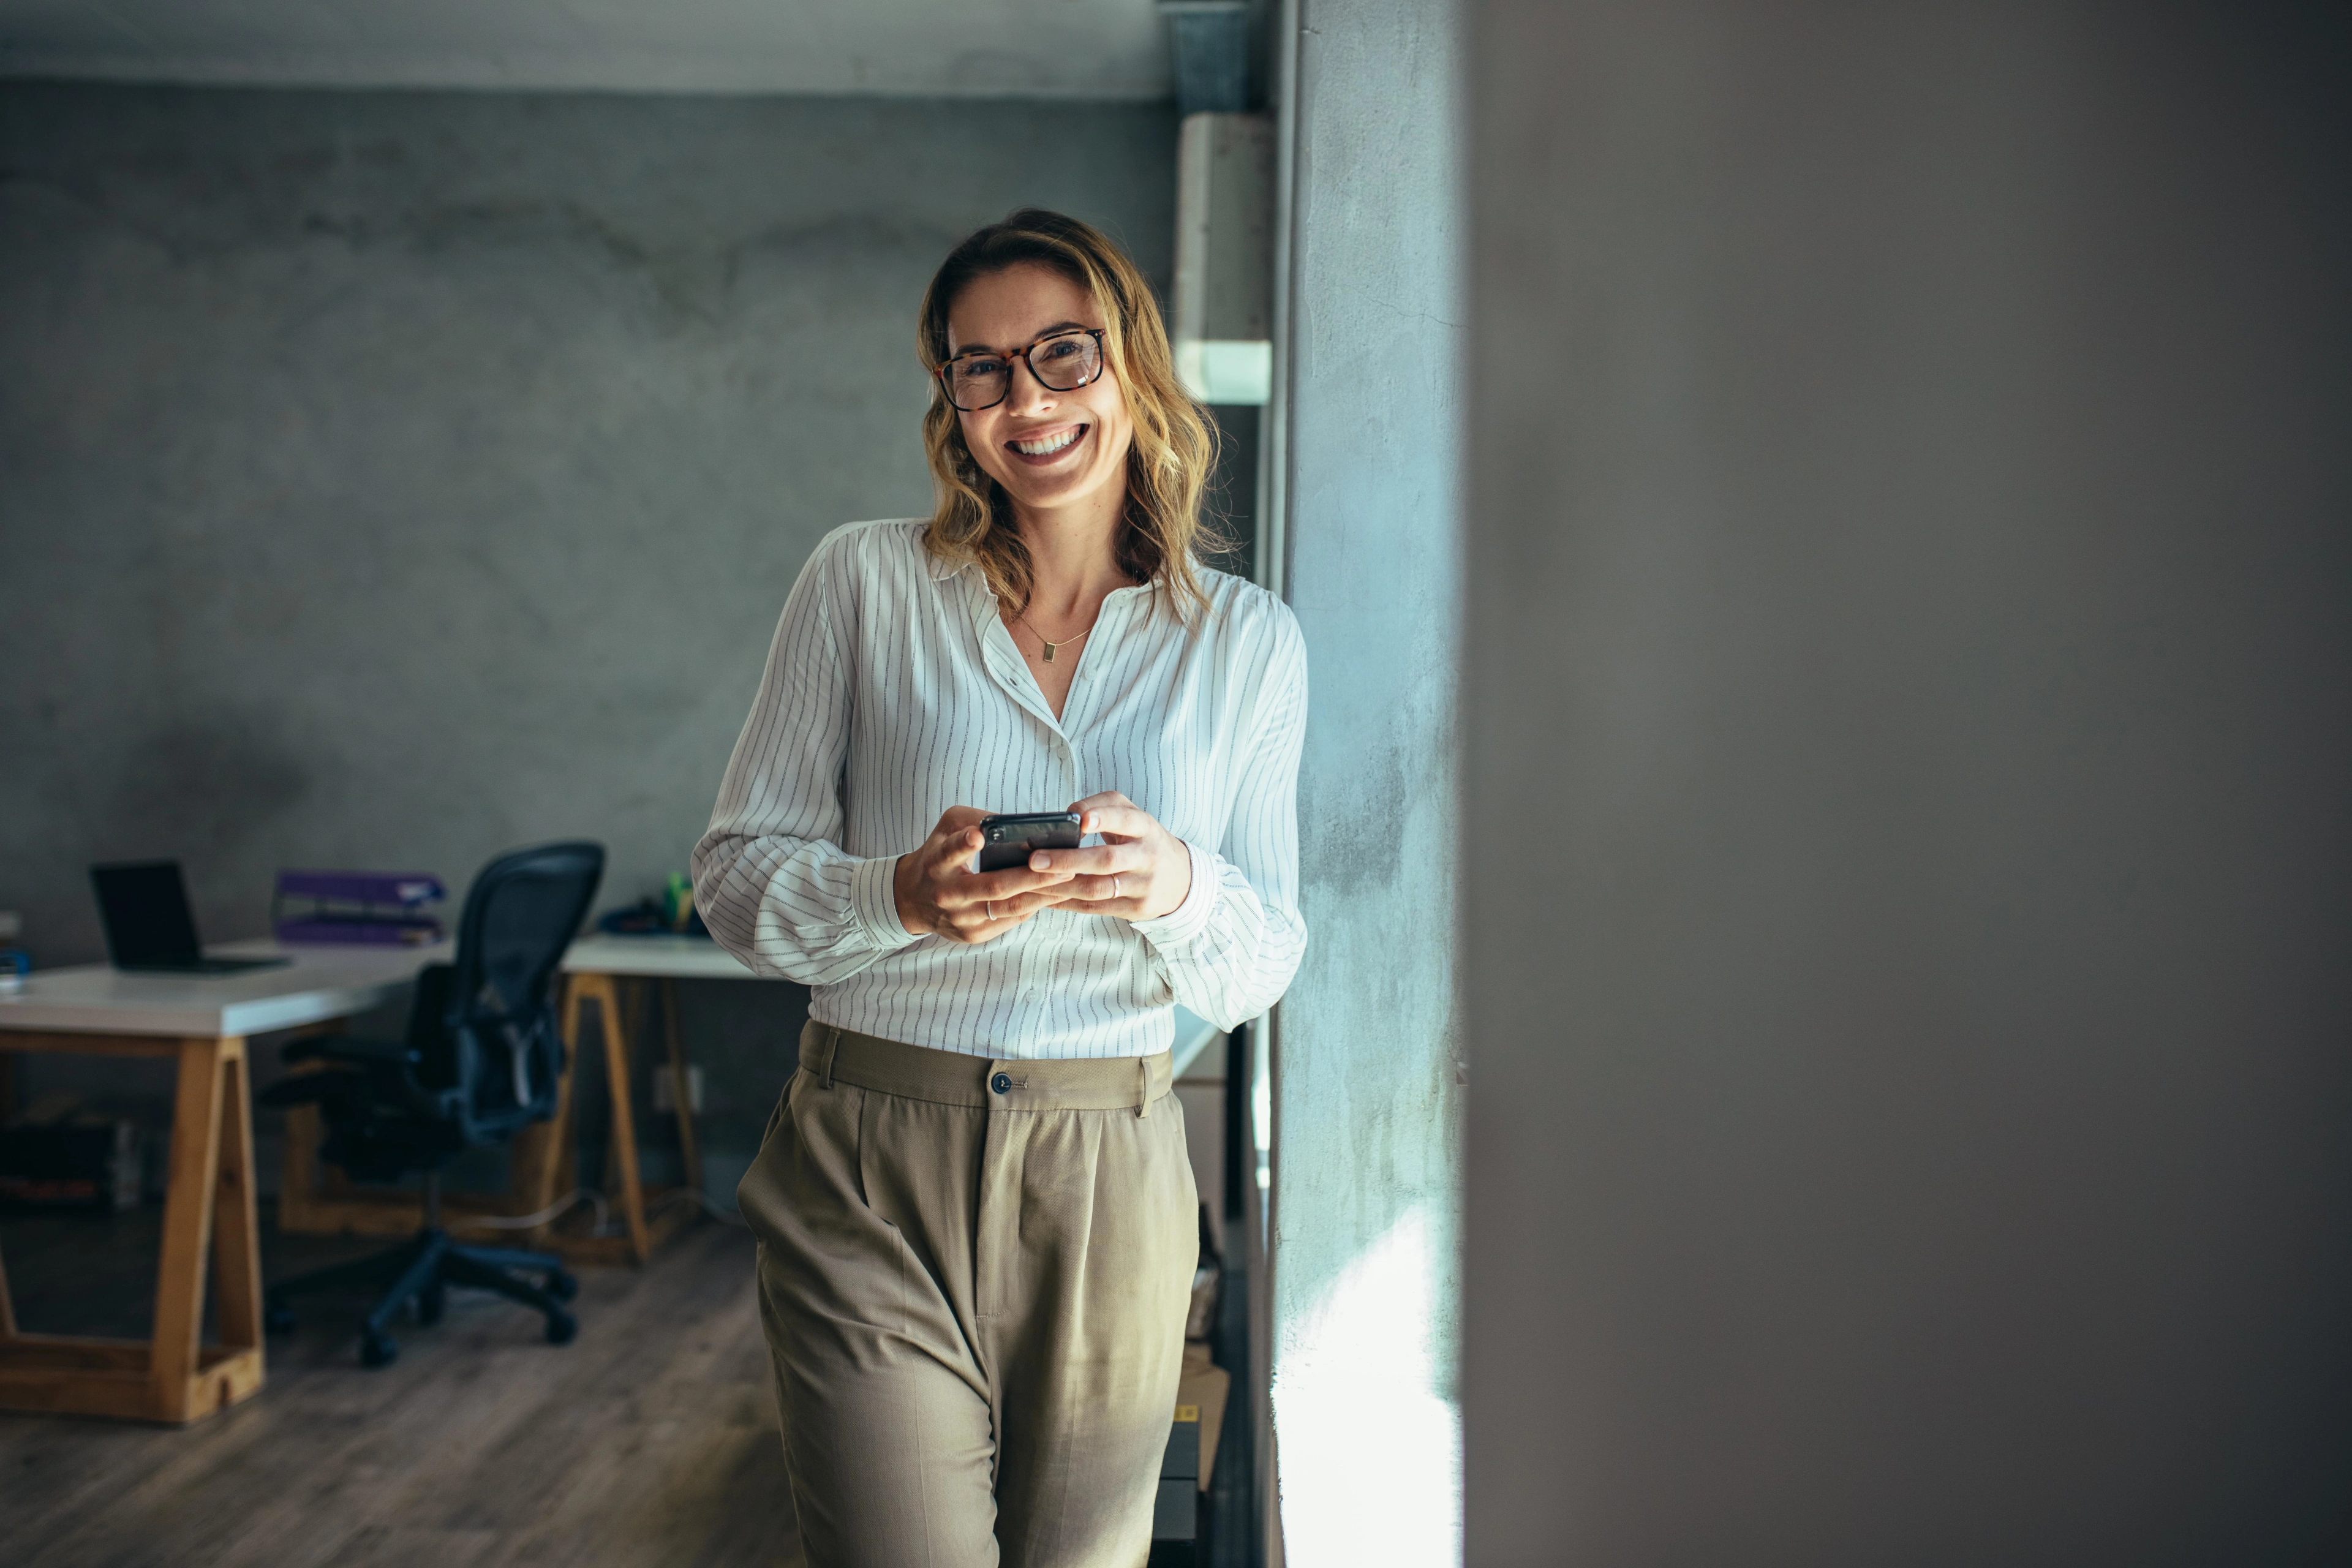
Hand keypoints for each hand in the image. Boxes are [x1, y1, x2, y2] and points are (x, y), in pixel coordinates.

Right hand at [893, 807, 1075, 943]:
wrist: (912, 899)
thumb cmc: (937, 855)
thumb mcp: (947, 828)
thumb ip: (975, 819)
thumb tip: (1017, 823)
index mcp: (937, 863)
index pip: (949, 852)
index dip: (963, 844)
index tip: (978, 835)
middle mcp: (947, 894)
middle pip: (994, 887)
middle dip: (1032, 877)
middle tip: (1066, 866)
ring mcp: (961, 919)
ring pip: (1009, 909)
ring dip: (1043, 895)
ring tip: (1071, 882)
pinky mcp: (973, 935)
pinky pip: (1010, 921)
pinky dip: (1034, 907)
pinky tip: (1056, 896)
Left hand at [1021, 792, 1192, 921]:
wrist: (1180, 878)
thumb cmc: (1143, 840)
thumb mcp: (1132, 816)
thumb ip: (1101, 806)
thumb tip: (1065, 816)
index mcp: (1146, 827)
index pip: (1126, 820)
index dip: (1103, 819)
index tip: (1079, 821)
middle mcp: (1147, 856)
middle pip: (1106, 860)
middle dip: (1068, 860)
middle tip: (1035, 859)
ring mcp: (1144, 886)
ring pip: (1098, 888)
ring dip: (1061, 886)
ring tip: (1031, 880)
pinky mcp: (1137, 909)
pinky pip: (1096, 908)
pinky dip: (1068, 903)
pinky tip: (1046, 898)